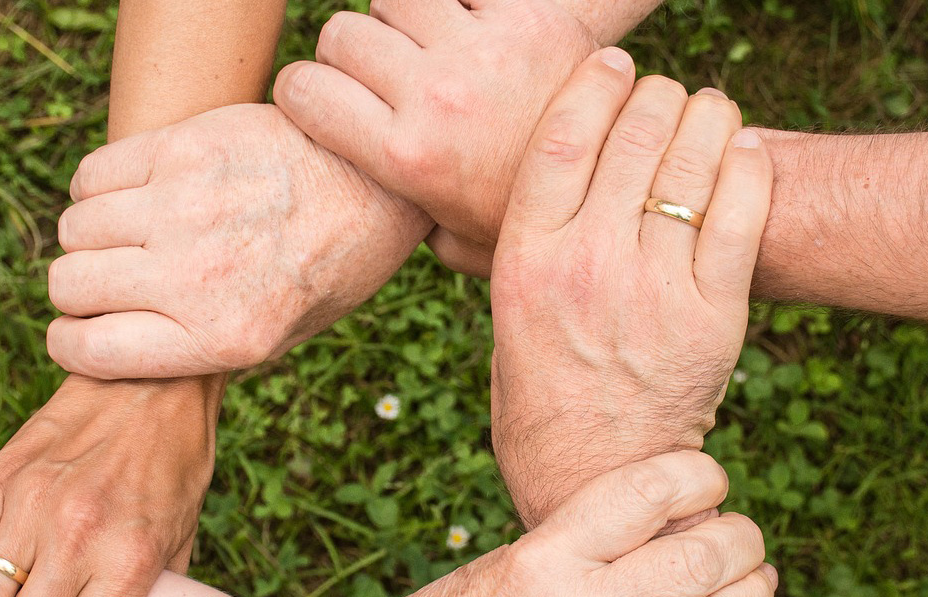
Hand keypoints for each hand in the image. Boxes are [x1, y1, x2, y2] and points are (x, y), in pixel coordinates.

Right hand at [46, 103, 431, 378]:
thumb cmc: (328, 267)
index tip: (79, 332)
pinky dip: (97, 188)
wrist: (377, 183)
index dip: (71, 343)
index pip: (88, 351)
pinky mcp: (185, 147)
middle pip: (69, 285)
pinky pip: (92, 175)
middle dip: (78, 290)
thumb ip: (199, 349)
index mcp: (223, 338)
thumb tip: (116, 348)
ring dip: (90, 237)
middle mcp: (197, 277)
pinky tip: (134, 194)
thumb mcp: (280, 337)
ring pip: (74, 228)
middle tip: (111, 280)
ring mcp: (187, 207)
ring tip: (129, 235)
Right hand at [274, 0, 596, 274]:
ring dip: (402, 18)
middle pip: (343, 34)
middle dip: (351, 54)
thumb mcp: (454, 242)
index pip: (303, 90)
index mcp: (406, 156)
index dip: (302, 91)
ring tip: (427, 48)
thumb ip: (401, 218)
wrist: (625, 183)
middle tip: (382, 78)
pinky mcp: (527, 15)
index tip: (320, 100)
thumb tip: (361, 206)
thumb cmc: (528, 219)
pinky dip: (458, 2)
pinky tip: (473, 29)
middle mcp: (435, 97)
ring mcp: (481, 51)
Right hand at [356, 451, 775, 596]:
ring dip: (751, 596)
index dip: (698, 475)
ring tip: (755, 579)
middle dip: (740, 538)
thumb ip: (574, 542)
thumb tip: (652, 516)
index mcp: (543, 558)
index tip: (707, 477)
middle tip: (742, 533)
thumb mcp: (500, 561)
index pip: (646, 494)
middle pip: (696, 560)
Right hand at [488, 50, 773, 527]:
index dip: (594, 84)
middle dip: (656, 96)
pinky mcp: (713, 316)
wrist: (595, 478)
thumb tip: (511, 185)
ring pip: (692, 161)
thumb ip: (510, 249)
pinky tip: (743, 151)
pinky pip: (742, 212)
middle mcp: (586, 265)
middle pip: (633, 135)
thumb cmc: (540, 396)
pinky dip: (748, 166)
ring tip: (708, 111)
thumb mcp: (503, 317)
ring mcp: (653, 289)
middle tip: (665, 95)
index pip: (562, 137)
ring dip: (707, 117)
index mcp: (525, 260)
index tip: (613, 64)